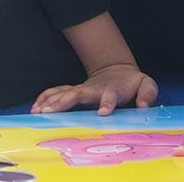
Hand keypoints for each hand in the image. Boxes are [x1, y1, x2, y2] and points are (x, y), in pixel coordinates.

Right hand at [31, 63, 157, 115]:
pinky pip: (57, 93)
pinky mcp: (74, 91)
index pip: (110, 96)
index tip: (103, 113)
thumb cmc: (132, 82)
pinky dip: (46, 98)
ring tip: (38, 111)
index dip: (107, 103)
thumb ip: (148, 93)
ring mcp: (82, 89)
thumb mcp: (146, 84)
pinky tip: (36, 108)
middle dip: (63, 103)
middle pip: (77, 94)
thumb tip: (142, 106)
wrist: (116, 70)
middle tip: (50, 112)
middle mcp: (93, 89)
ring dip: (50, 101)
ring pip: (63, 93)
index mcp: (112, 89)